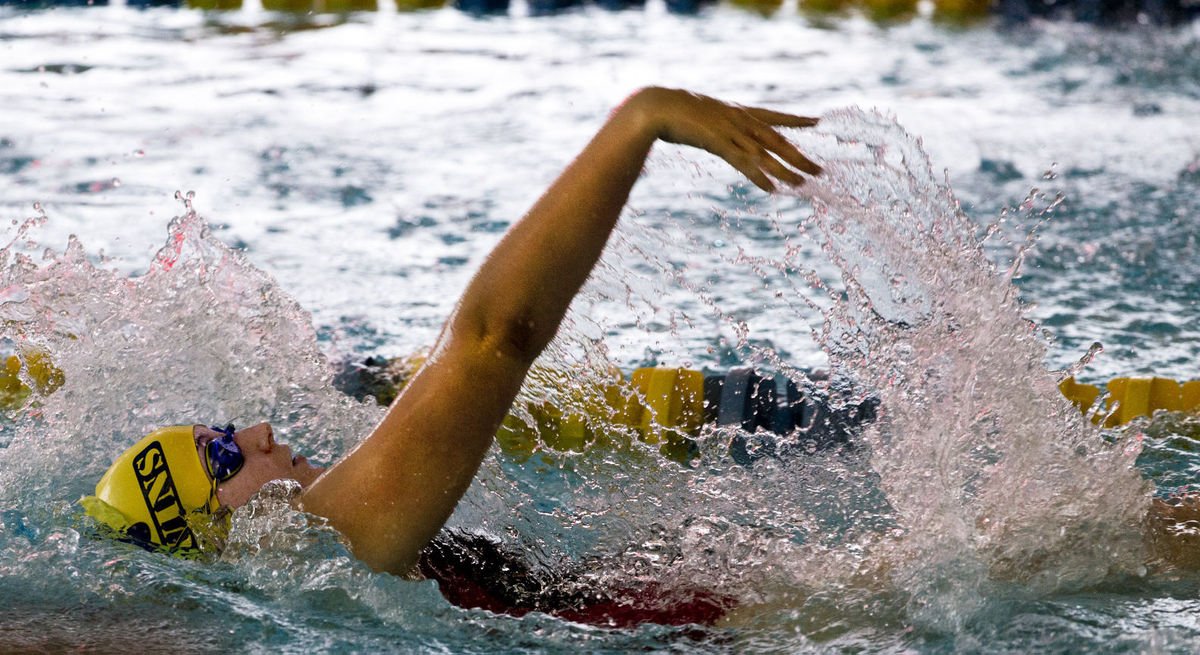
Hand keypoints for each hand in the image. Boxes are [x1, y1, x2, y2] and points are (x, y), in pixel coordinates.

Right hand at [623, 87, 821, 192]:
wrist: (657, 106)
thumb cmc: (675, 110)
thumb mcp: (702, 115)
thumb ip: (714, 124)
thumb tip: (714, 128)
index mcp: (738, 112)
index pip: (775, 116)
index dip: (796, 120)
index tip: (817, 122)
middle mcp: (740, 121)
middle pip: (777, 140)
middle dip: (799, 156)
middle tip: (820, 170)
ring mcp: (730, 132)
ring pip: (765, 154)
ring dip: (785, 171)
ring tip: (803, 184)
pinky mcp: (718, 143)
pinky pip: (743, 163)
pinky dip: (759, 176)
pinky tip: (772, 189)